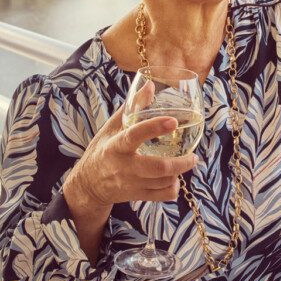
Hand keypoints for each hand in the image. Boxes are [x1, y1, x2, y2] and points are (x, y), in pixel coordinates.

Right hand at [64, 104, 196, 210]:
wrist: (87, 184)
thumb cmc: (103, 149)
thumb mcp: (112, 126)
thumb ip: (133, 106)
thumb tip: (150, 85)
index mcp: (116, 145)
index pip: (135, 135)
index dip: (154, 127)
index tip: (174, 121)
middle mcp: (124, 166)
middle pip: (157, 168)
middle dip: (180, 163)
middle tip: (193, 156)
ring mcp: (130, 184)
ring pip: (162, 182)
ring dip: (178, 173)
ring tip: (184, 162)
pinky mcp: (136, 196)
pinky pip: (161, 196)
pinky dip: (173, 188)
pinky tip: (174, 178)